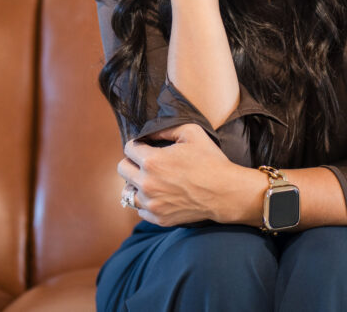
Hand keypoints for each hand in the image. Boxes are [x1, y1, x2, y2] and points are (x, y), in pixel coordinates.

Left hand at [118, 123, 253, 226]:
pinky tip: (160, 195)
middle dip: (133, 162)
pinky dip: (147, 202)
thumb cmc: (210, 161)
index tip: (146, 146)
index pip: (129, 148)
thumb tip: (149, 133)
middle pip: (122, 169)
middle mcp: (147, 184)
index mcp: (152, 161)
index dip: (138, 144)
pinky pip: (140, 210)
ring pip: (128, 192)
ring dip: (136, 184)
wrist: (225, 193)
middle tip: (147, 162)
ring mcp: (151, 204)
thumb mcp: (192, 133)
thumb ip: (166, 129)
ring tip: (152, 180)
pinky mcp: (158, 218)